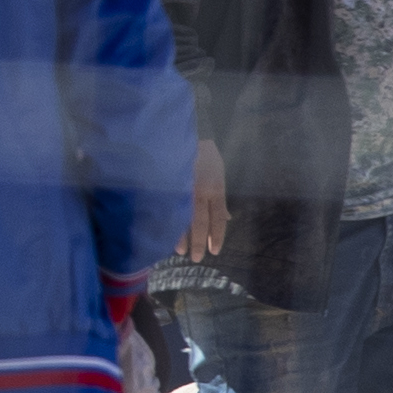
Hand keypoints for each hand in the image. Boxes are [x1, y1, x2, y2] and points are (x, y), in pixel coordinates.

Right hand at [180, 142, 229, 263]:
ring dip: (182, 238)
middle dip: (199, 243)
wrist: (181, 134)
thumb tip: (227, 217)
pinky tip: (165, 233)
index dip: (216, 237)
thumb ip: (220, 198)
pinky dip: (169, 222)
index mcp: (215, 189)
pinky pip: (169, 209)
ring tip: (180, 251)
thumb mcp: (219, 174)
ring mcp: (183, 189)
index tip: (214, 251)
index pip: (218, 219)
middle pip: (201, 223)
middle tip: (197, 258)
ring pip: (183, 219)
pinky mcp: (168, 187)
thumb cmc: (203, 154)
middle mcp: (200, 192)